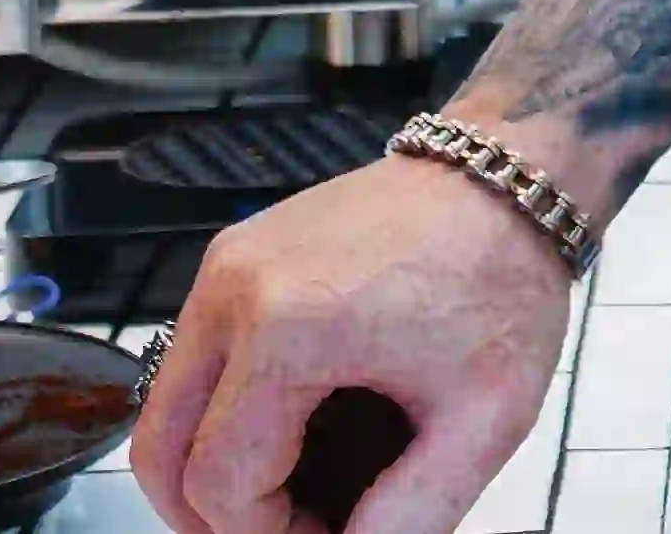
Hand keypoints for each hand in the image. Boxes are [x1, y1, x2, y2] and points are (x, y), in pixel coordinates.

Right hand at [132, 153, 576, 533]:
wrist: (511, 172)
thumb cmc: (503, 278)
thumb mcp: (484, 419)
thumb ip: (411, 517)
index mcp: (289, 328)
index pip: (220, 485)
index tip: (330, 533)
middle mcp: (236, 288)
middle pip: (160, 452)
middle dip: (212, 515)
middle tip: (285, 525)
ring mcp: (228, 261)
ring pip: (166, 407)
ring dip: (207, 464)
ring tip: (286, 486)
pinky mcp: (237, 249)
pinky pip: (192, 357)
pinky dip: (217, 410)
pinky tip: (289, 424)